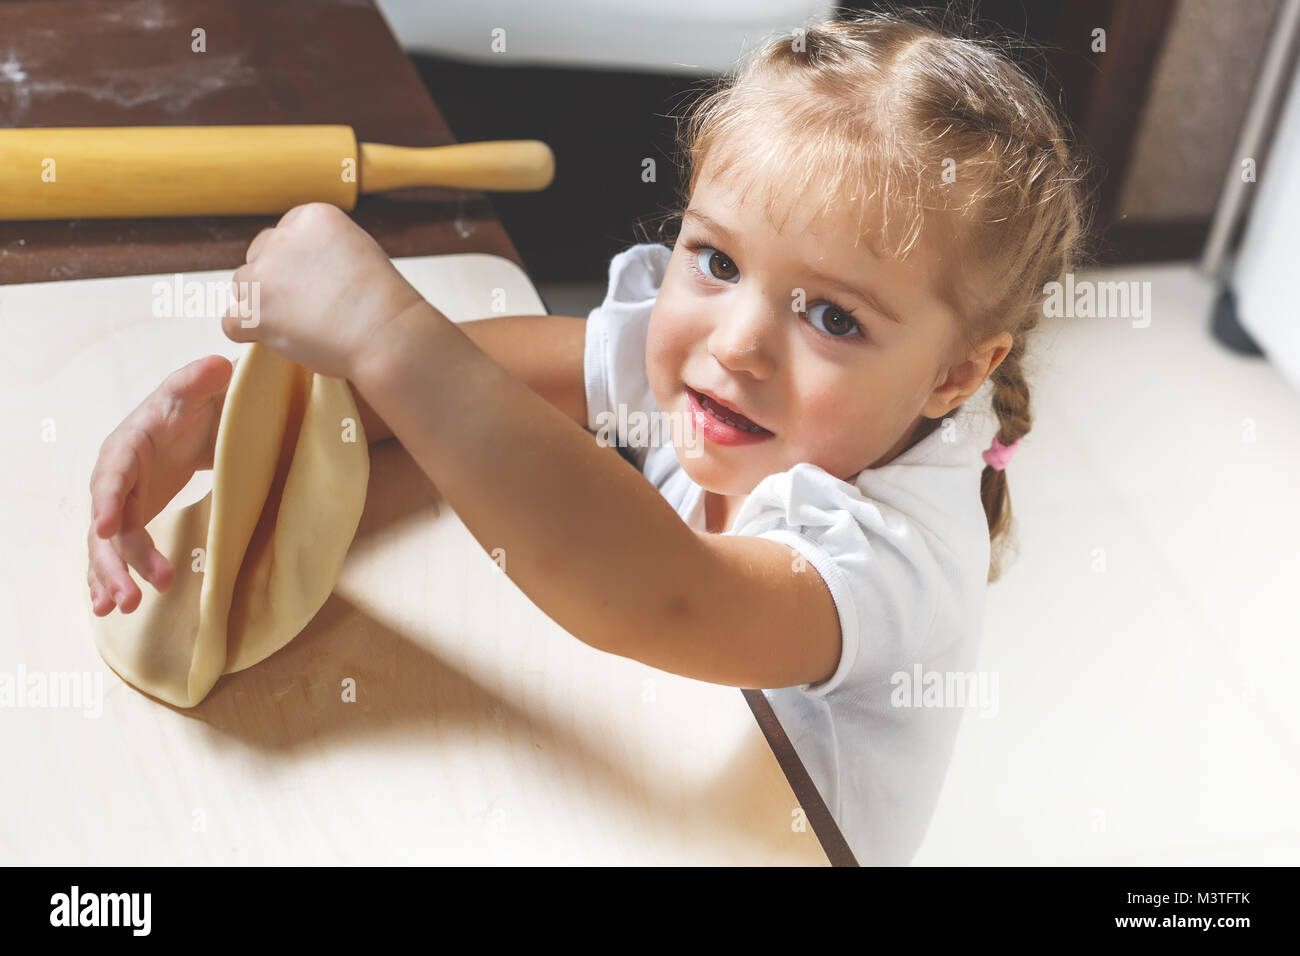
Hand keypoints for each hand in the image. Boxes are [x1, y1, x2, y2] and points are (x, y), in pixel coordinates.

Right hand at [87, 355, 232, 614]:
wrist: (194, 417)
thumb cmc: (192, 402)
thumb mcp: (197, 388)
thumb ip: (202, 378)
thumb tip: (220, 363)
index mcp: (126, 446)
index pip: (112, 473)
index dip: (106, 498)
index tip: (106, 526)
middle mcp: (115, 478)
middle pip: (106, 522)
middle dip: (114, 559)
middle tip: (129, 594)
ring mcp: (120, 502)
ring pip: (108, 545)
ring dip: (113, 576)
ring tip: (124, 608)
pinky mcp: (130, 519)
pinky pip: (116, 552)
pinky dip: (113, 577)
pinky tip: (113, 607)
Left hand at [221, 202, 423, 379]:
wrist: (388, 334)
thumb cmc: (383, 303)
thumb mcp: (358, 251)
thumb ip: (322, 250)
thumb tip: (297, 271)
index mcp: (310, 217)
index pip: (282, 236)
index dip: (294, 265)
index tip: (314, 286)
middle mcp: (282, 238)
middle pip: (258, 258)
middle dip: (274, 282)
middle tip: (305, 308)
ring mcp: (264, 275)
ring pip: (243, 288)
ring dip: (262, 307)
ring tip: (297, 326)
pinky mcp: (254, 312)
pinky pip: (232, 323)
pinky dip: (249, 334)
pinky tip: (275, 339)